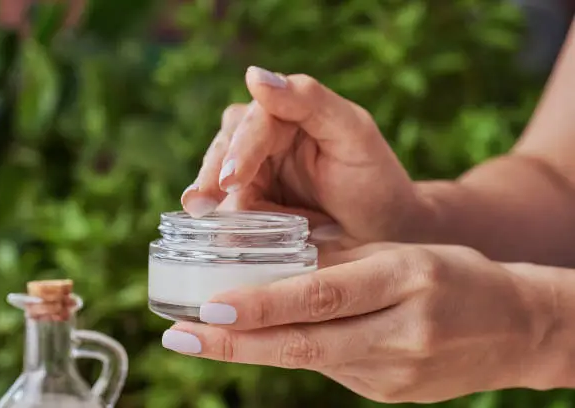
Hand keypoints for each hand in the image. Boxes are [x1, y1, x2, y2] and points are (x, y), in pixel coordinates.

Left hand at [161, 243, 553, 402]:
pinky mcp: (391, 394)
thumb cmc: (452, 274)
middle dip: (236, 343)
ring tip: (204, 339)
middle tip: (180, 338)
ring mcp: (396, 373)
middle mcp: (401, 332)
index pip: (322, 296)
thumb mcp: (399, 251)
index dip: (263, 304)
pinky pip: (332, 370)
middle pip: (305, 343)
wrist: (514, 327)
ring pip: (311, 361)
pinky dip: (294, 354)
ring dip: (255, 350)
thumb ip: (336, 258)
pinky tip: (264, 341)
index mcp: (405, 279)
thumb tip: (269, 259)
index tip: (209, 307)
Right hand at [181, 66, 431, 247]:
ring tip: (199, 215)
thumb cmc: (376, 180)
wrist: (386, 230)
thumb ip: (309, 100)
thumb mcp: (353, 133)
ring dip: (209, 194)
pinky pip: (231, 206)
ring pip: (221, 175)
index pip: (256, 122)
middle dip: (213, 172)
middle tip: (199, 203)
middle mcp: (269, 137)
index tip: (233, 179)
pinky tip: (214, 231)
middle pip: (227, 145)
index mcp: (292, 113)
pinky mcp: (256, 201)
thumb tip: (254, 75)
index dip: (242, 149)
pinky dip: (223, 218)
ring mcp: (260, 171)